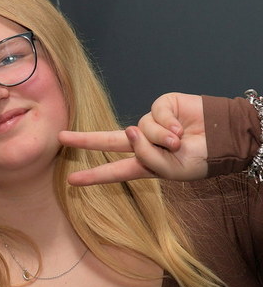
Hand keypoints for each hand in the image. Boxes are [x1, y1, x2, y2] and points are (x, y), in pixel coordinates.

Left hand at [58, 93, 207, 185]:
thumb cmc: (200, 159)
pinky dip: (166, 122)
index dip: (93, 176)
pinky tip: (180, 128)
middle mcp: (143, 143)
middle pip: (108, 141)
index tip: (71, 181)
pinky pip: (154, 113)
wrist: (226, 139)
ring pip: (140, 129)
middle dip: (85, 140)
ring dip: (160, 138)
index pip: (114, 170)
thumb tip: (130, 130)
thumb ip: (148, 157)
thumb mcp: (172, 171)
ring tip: (178, 143)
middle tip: (61, 138)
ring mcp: (151, 124)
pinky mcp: (162, 106)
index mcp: (144, 164)